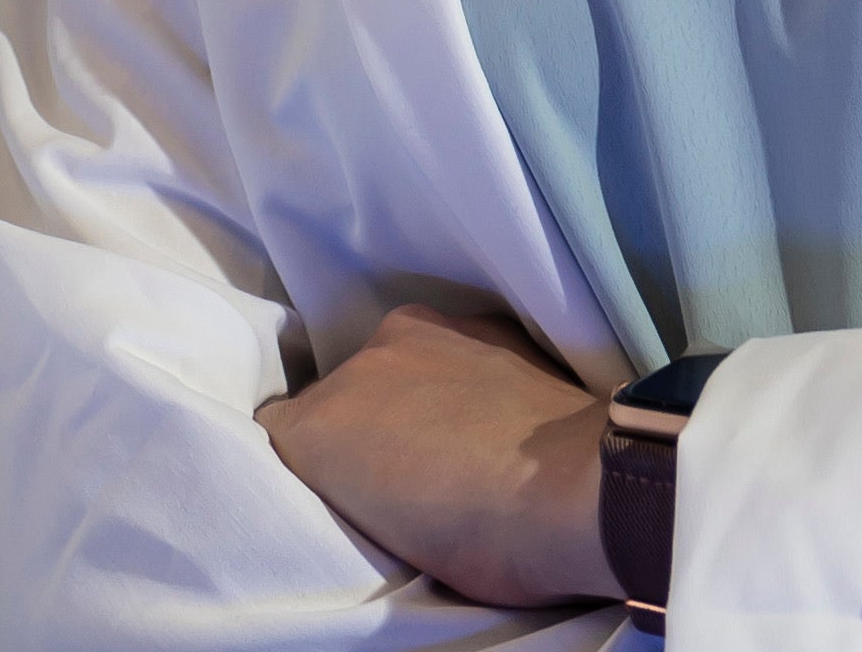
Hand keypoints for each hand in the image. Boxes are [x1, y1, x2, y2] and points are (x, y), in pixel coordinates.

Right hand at [263, 299, 619, 608]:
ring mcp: (424, 333)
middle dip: (362, 425)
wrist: (580, 489)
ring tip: (459, 438)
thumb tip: (360, 472)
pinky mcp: (482, 320)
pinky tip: (497, 409)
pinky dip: (461, 373)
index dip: (312, 462)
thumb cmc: (483, 541)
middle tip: (408, 473)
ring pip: (395, 363)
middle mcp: (357, 363)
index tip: (347, 488)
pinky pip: (451, 347)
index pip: (282, 432)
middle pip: (338, 394)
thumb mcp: (390, 541)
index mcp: (318, 426)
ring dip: (410, 392)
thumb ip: (352, 489)